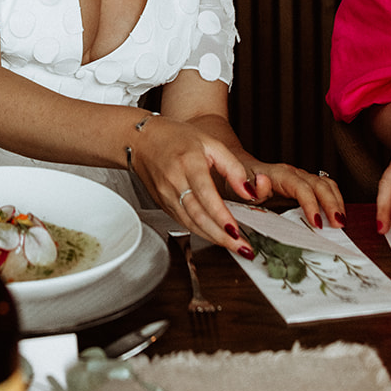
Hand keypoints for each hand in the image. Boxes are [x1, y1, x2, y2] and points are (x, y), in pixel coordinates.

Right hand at [129, 118, 346, 255]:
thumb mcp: (207, 143)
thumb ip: (231, 168)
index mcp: (188, 165)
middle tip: (249, 252)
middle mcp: (176, 184)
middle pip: (201, 219)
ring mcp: (168, 198)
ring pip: (193, 226)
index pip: (208, 198)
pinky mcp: (165, 205)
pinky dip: (205, 234)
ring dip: (217, 241)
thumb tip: (253, 192)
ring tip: (243, 251)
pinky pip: (187, 224)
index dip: (226, 219)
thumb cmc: (177, 137)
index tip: (244, 235)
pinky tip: (223, 240)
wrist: (138, 137)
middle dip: (225, 238)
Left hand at [247, 160, 346, 231]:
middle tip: (338, 225)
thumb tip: (264, 182)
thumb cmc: (237, 183)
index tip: (317, 224)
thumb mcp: (240, 190)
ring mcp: (300, 177)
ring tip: (341, 222)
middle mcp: (292, 173)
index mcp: (278, 175)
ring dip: (336, 201)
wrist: (237, 171)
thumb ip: (253, 189)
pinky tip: (337, 215)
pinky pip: (325, 187)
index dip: (311, 204)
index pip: (301, 187)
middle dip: (331, 203)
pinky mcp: (304, 184)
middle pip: (319, 183)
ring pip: (325, 183)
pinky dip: (334, 200)